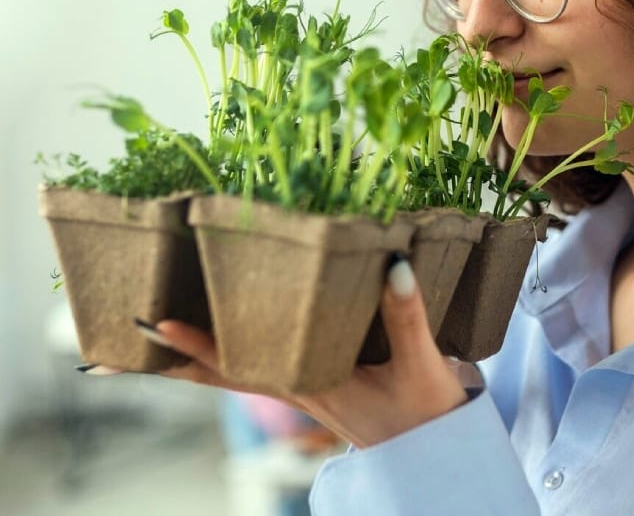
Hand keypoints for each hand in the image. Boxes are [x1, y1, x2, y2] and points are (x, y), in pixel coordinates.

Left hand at [126, 253, 468, 447]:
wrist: (437, 456)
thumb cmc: (428, 414)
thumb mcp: (420, 365)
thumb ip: (406, 315)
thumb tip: (391, 264)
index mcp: (312, 384)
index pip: (241, 365)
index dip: (198, 344)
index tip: (155, 324)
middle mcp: (296, 388)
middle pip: (219, 375)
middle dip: (168, 362)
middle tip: (110, 353)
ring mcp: (302, 389)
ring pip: (234, 372)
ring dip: (190, 358)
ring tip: (148, 341)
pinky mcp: (315, 386)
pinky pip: (259, 368)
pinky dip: (228, 355)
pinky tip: (222, 341)